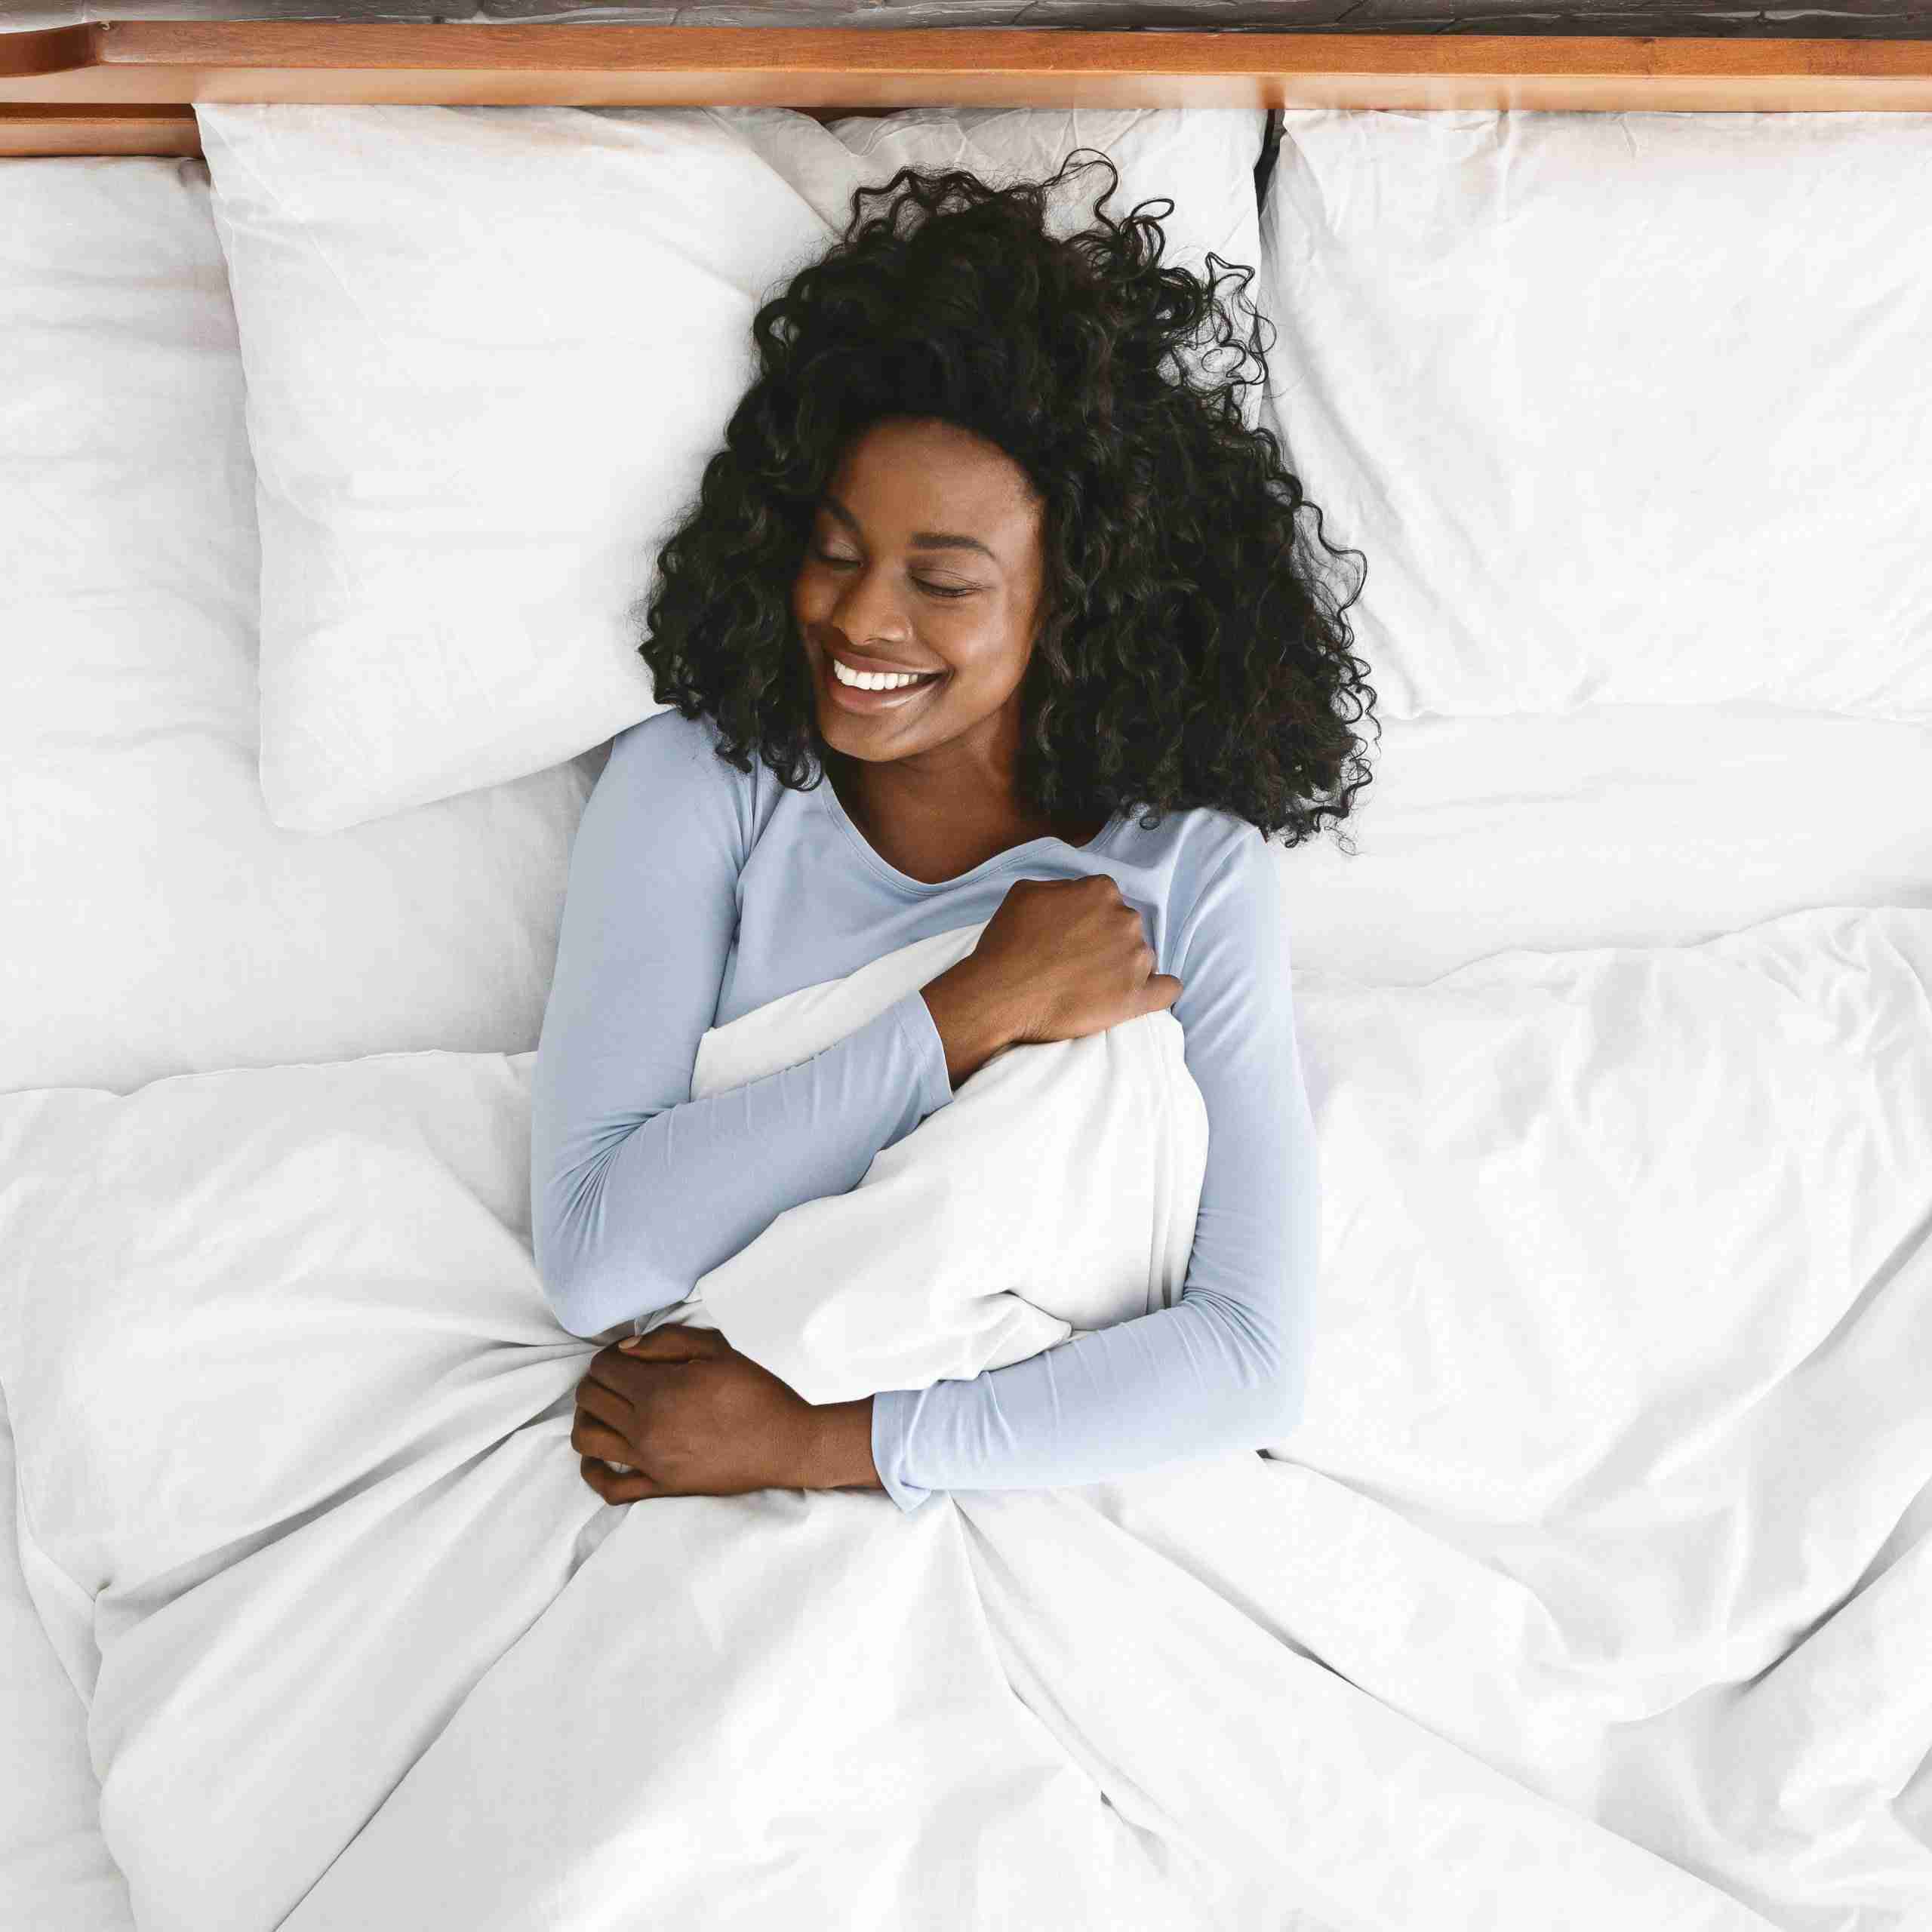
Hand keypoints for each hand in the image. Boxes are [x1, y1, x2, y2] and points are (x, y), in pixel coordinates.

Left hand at [572, 1326, 861, 1502]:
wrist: (786, 1443)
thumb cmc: (756, 1393)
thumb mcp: (717, 1350)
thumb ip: (667, 1341)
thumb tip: (626, 1348)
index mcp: (659, 1392)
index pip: (603, 1368)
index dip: (609, 1355)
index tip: (626, 1355)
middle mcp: (645, 1429)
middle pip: (589, 1399)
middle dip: (595, 1380)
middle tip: (618, 1376)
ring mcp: (650, 1463)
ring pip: (586, 1440)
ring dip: (586, 1418)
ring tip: (605, 1409)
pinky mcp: (660, 1488)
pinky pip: (609, 1488)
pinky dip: (593, 1471)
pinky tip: (601, 1455)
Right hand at [928, 875, 1182, 1067]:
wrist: (1001, 996)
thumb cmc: (1008, 944)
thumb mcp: (1025, 892)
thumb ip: (1062, 887)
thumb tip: (1076, 894)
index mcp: (1102, 891)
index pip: (1106, 899)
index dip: (1088, 917)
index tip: (1072, 935)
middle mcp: (1125, 920)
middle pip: (1126, 927)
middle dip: (1107, 941)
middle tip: (1076, 961)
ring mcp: (1135, 959)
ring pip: (1141, 957)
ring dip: (1122, 967)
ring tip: (1089, 984)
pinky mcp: (1137, 997)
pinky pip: (1167, 989)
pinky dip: (1160, 989)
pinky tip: (1145, 993)